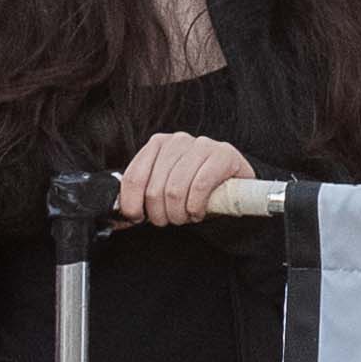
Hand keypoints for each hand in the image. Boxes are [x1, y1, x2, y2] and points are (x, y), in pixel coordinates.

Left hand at [116, 132, 253, 225]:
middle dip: (160, 213)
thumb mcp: (166, 185)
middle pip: (155, 188)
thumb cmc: (196, 185)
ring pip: (176, 189)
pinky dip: (196, 206)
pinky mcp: (223, 155)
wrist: (236, 182)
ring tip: (184, 218)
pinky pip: (200, 186)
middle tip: (169, 220)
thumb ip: (145, 193)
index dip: (132, 203)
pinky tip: (198, 212)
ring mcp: (201, 145)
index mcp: (158, 144)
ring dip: (178, 213)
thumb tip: (124, 215)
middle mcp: (177, 140)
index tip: (137, 217)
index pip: (134, 177)